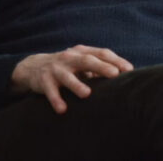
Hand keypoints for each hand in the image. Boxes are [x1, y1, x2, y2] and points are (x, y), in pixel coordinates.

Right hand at [11, 45, 132, 113]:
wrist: (33, 67)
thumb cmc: (67, 67)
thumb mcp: (81, 63)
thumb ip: (99, 68)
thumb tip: (124, 78)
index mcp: (81, 52)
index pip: (101, 53)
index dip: (115, 60)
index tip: (129, 70)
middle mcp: (69, 58)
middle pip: (86, 61)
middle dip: (101, 67)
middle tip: (114, 74)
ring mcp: (56, 69)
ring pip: (67, 76)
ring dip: (76, 85)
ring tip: (86, 94)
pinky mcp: (44, 80)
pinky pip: (50, 91)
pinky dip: (56, 99)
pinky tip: (62, 109)